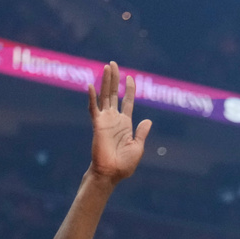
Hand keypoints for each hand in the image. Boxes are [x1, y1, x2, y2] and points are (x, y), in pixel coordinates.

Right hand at [87, 61, 151, 182]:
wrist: (111, 174)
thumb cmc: (124, 165)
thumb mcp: (137, 147)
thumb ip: (141, 132)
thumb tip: (148, 120)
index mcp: (125, 124)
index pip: (127, 102)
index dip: (129, 89)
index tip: (131, 77)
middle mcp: (114, 119)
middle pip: (114, 94)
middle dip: (114, 79)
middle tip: (113, 64)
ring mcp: (105, 121)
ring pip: (105, 96)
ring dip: (105, 82)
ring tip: (107, 67)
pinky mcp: (97, 125)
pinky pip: (94, 109)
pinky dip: (92, 98)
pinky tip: (91, 86)